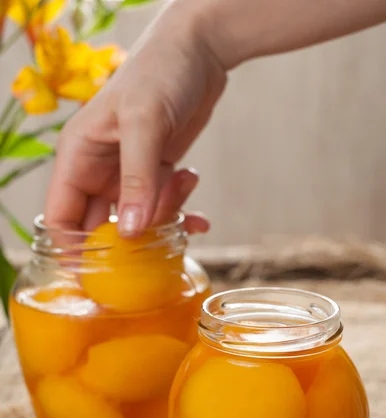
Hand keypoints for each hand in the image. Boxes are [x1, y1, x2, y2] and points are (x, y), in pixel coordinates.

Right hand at [45, 1, 225, 235]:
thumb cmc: (161, 72)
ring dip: (165, 217)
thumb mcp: (145, 122)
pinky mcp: (156, 176)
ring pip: (138, 223)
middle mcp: (99, 171)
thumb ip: (137, 179)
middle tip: (159, 236)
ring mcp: (129, 176)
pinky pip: (163, 211)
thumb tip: (131, 232)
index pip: (61, 217)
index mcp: (78, 157)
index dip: (74, 250)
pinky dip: (181, 217)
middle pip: (102, 228)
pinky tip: (200, 217)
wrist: (198, 52)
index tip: (102, 274)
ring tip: (183, 181)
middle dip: (132, 238)